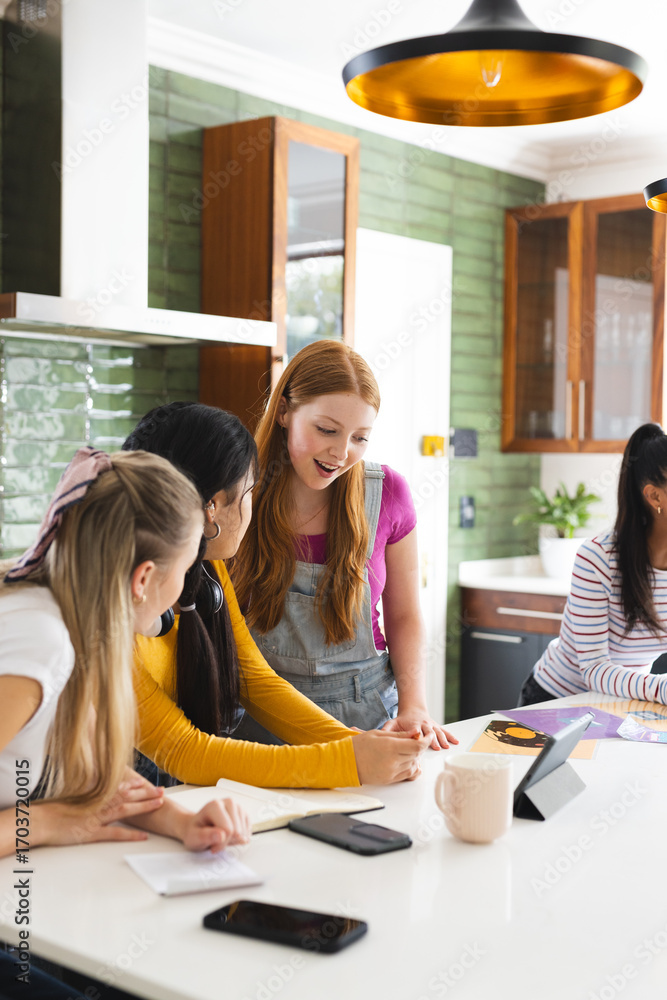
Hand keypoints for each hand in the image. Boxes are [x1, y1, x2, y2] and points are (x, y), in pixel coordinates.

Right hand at [34, 778, 164, 847]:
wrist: (39, 820)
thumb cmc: (53, 811)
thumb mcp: (73, 799)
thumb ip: (87, 796)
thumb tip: (97, 792)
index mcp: (93, 796)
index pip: (119, 788)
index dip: (134, 785)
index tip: (147, 782)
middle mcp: (98, 804)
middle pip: (127, 796)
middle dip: (146, 793)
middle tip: (162, 791)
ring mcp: (96, 818)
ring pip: (125, 810)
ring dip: (143, 807)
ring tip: (159, 804)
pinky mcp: (92, 833)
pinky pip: (115, 834)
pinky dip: (130, 834)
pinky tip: (143, 836)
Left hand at [178, 798, 251, 852]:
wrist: (197, 828)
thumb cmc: (195, 832)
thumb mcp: (194, 837)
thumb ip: (206, 836)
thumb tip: (221, 836)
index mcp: (214, 805)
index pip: (228, 829)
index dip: (221, 844)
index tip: (212, 847)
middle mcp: (227, 802)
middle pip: (237, 831)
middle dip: (228, 842)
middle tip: (216, 844)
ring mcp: (236, 806)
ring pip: (244, 831)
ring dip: (234, 840)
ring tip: (222, 839)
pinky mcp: (242, 813)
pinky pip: (248, 829)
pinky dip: (241, 838)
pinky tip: (231, 838)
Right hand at [351, 729, 428, 784]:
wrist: (345, 762)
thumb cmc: (359, 745)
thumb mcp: (379, 734)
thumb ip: (400, 734)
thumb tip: (415, 732)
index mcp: (391, 746)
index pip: (417, 745)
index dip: (426, 740)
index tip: (428, 735)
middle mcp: (393, 761)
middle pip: (417, 755)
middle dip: (420, 747)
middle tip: (416, 740)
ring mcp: (392, 772)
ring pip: (414, 765)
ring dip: (415, 757)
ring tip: (408, 750)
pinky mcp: (390, 780)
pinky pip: (407, 775)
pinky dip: (411, 767)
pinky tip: (407, 761)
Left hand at [383, 710, 458, 750]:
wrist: (413, 710)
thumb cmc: (401, 720)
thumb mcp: (392, 723)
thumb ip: (387, 730)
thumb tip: (380, 736)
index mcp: (412, 724)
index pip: (415, 730)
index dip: (418, 735)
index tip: (420, 739)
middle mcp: (423, 724)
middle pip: (428, 732)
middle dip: (432, 739)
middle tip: (436, 747)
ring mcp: (431, 725)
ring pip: (437, 732)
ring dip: (442, 739)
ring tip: (446, 747)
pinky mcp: (436, 727)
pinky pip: (444, 731)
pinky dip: (450, 736)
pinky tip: (455, 742)